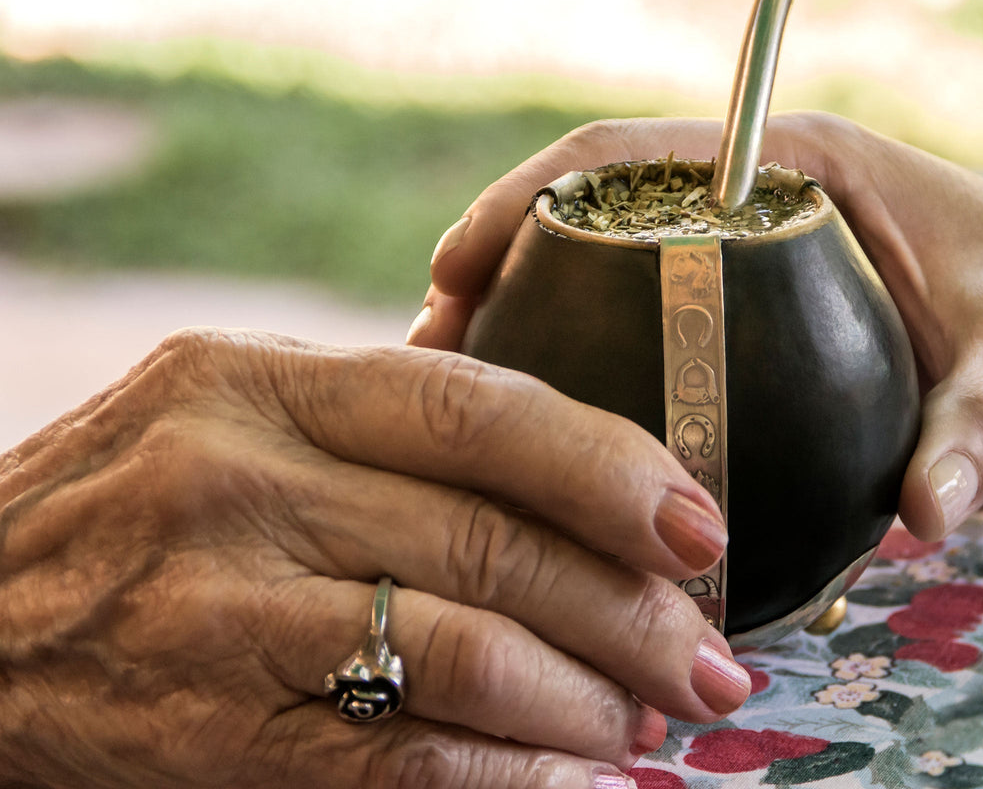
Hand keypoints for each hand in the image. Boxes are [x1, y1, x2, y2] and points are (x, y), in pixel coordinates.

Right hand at [0, 328, 748, 788]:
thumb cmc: (124, 513)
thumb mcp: (225, 419)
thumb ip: (374, 420)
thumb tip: (570, 451)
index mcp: (262, 380)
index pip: (478, 406)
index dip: (610, 465)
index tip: (702, 523)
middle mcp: (238, 475)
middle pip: (489, 536)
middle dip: (630, 607)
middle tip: (710, 654)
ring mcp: (212, 604)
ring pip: (460, 648)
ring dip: (582, 700)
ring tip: (648, 725)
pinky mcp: (198, 727)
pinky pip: (390, 755)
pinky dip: (502, 776)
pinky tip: (566, 784)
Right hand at [410, 113, 982, 539]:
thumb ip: (981, 426)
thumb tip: (924, 511)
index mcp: (803, 168)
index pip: (634, 153)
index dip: (530, 198)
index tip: (456, 270)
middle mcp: (767, 209)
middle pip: (597, 219)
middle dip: (502, 273)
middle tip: (429, 364)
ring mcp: (763, 272)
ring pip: (617, 284)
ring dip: (536, 335)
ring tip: (461, 416)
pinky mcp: (773, 332)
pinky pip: (662, 344)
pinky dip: (602, 382)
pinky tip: (561, 460)